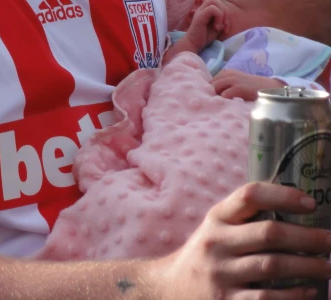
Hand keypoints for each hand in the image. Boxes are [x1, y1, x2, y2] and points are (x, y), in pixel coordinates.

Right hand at [154, 182, 330, 297]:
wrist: (170, 289)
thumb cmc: (205, 255)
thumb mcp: (216, 230)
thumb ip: (244, 219)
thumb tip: (294, 210)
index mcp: (216, 218)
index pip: (249, 195)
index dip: (282, 195)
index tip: (309, 202)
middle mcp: (216, 242)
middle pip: (268, 233)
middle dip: (307, 237)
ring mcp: (221, 273)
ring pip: (273, 266)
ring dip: (308, 266)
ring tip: (328, 266)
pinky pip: (267, 299)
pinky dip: (293, 296)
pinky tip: (309, 291)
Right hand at [185, 0, 227, 50]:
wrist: (194, 44)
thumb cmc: (205, 36)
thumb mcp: (216, 25)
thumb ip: (221, 18)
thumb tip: (227, 16)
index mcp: (205, 9)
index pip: (217, 1)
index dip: (225, 12)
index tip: (225, 26)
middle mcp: (201, 8)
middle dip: (225, 12)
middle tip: (224, 25)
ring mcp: (200, 11)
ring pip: (214, 1)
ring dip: (221, 13)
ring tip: (219, 25)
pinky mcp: (200, 16)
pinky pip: (212, 9)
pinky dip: (218, 17)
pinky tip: (216, 27)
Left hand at [212, 69, 282, 100]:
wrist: (269, 88)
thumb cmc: (251, 88)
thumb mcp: (236, 82)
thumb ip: (224, 86)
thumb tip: (209, 94)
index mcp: (226, 73)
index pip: (209, 81)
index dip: (207, 90)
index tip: (208, 99)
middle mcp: (228, 74)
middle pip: (210, 84)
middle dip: (209, 93)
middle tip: (211, 104)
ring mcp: (234, 80)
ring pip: (214, 87)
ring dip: (214, 97)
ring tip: (217, 105)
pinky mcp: (240, 87)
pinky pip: (224, 94)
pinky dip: (223, 101)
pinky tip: (226, 106)